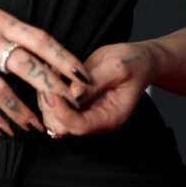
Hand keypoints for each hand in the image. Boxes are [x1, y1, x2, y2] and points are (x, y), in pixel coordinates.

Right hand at [0, 0, 94, 137]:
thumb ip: (7, 29)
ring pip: (1, 91)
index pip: (40, 40)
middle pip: (27, 66)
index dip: (64, 58)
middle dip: (52, 89)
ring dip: (22, 113)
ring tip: (37, 127)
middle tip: (72, 107)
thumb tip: (37, 49)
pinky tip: (4, 130)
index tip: (83, 76)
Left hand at [37, 41, 159, 137]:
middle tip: (47, 81)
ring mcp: (85, 111)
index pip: (80, 126)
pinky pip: (56, 104)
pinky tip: (53, 73)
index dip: (62, 112)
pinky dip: (49, 91)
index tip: (50, 93)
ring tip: (51, 73)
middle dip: (51, 107)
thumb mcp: (117, 68)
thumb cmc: (134, 63)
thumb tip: (73, 93)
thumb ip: (95, 82)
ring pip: (55, 117)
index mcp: (110, 117)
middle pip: (63, 126)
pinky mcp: (77, 102)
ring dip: (48, 98)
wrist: (138, 60)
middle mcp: (96, 119)